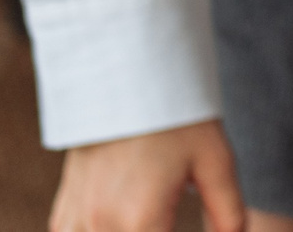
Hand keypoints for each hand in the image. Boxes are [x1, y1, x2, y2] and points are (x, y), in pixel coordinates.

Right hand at [49, 120, 245, 231]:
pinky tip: (125, 223)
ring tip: (150, 220)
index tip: (182, 222)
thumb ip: (228, 210)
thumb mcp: (214, 160)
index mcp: (141, 221)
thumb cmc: (175, 117)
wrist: (124, 75)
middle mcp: (101, 226)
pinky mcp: (64, 212)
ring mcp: (76, 221)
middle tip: (169, 217)